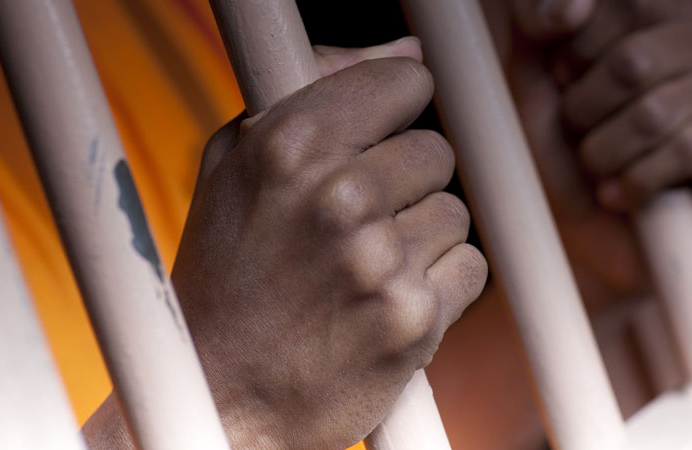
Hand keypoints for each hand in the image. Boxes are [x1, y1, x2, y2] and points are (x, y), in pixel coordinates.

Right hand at [173, 39, 486, 449]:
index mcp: (290, 146)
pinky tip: (386, 301)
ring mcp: (380, 261)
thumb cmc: (226, 275)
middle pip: (436, 151)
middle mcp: (338, 196)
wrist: (222, 394)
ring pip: (455, 213)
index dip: (394, 113)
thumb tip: (409, 52)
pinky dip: (439, 286)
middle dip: (403, 185)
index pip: (406, 83)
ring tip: (362, 270)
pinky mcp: (415, 319)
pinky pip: (469, 268)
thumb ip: (316, 88)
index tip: (376, 140)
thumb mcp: (236, 166)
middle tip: (355, 226)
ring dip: (419, 239)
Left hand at [507, 0, 691, 305]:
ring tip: (602, 167)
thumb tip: (572, 4)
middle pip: (633, 63)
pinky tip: (624, 194)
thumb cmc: (559, 150)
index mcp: (658, 12)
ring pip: (655, 114)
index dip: (575, 57)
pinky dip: (637, 183)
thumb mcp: (531, 78)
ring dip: (606, 154)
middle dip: (586, 113)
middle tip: (583, 136)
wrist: (583, 230)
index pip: (624, 6)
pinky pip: (686, 152)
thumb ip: (538, 25)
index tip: (565, 85)